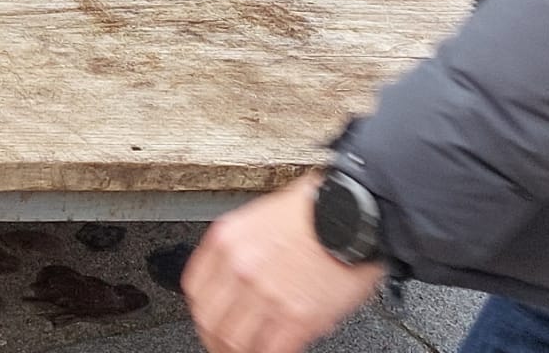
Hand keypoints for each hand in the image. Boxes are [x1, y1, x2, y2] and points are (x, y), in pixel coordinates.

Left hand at [182, 175, 385, 352]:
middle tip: (223, 346)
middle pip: (211, 320)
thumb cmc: (313, 210)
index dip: (201, 313)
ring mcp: (266, 294)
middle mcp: (240, 268)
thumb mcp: (259, 216)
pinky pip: (271, 350)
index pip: (195, 290)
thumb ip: (242, 250)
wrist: (352, 213)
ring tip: (248, 352)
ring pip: (236, 341)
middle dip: (215, 339)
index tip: (208, 321)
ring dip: (239, 352)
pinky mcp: (297, 316)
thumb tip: (236, 283)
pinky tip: (274, 351)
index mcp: (226, 240)